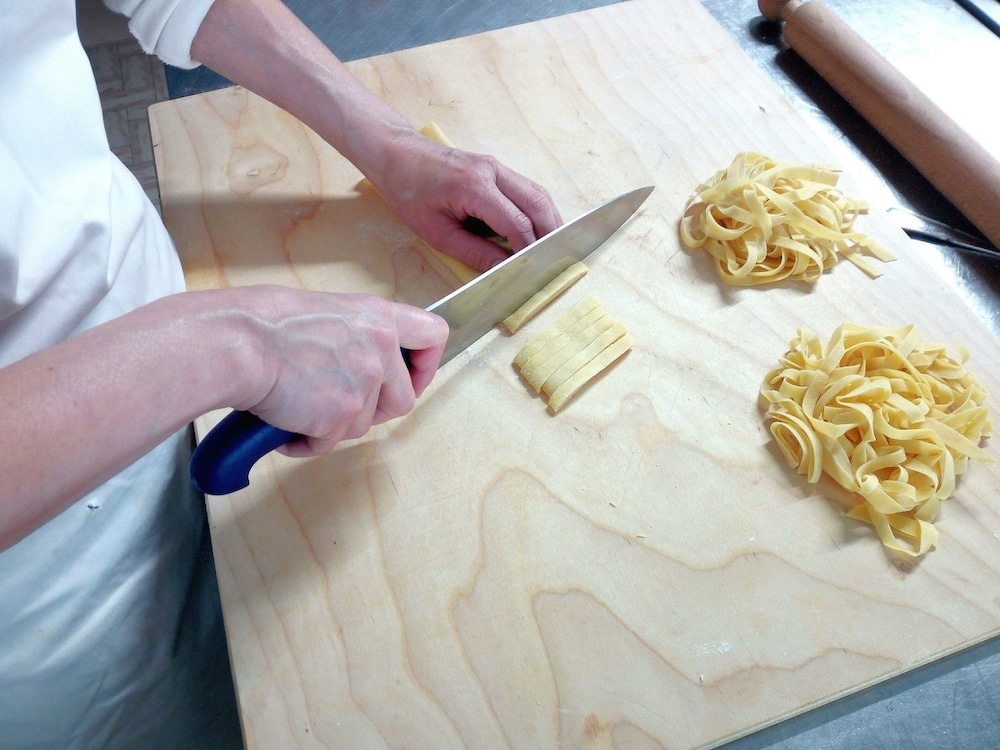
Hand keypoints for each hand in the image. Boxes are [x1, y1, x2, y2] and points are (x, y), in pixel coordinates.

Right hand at [232, 286, 447, 456]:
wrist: (237, 343)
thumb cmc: (265, 324)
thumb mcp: (327, 313)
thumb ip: (358, 337)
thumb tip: (364, 363)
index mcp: (378, 317)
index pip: (433, 335)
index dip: (426, 365)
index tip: (412, 378)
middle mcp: (379, 348)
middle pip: (402, 400)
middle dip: (373, 412)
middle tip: (338, 407)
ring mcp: (363, 383)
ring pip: (363, 426)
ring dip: (332, 425)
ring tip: (298, 404)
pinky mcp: (340, 415)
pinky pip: (328, 443)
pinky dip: (306, 441)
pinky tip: (285, 420)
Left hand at [372, 131, 563, 270]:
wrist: (397, 154)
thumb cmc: (409, 192)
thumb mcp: (436, 232)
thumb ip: (473, 251)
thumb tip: (502, 269)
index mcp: (475, 187)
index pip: (516, 222)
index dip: (529, 248)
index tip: (535, 269)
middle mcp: (493, 172)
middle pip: (537, 203)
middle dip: (551, 233)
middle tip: (557, 259)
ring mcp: (497, 167)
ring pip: (537, 194)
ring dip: (550, 220)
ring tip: (554, 246)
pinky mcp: (496, 168)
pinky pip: (527, 189)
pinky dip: (538, 210)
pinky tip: (539, 229)